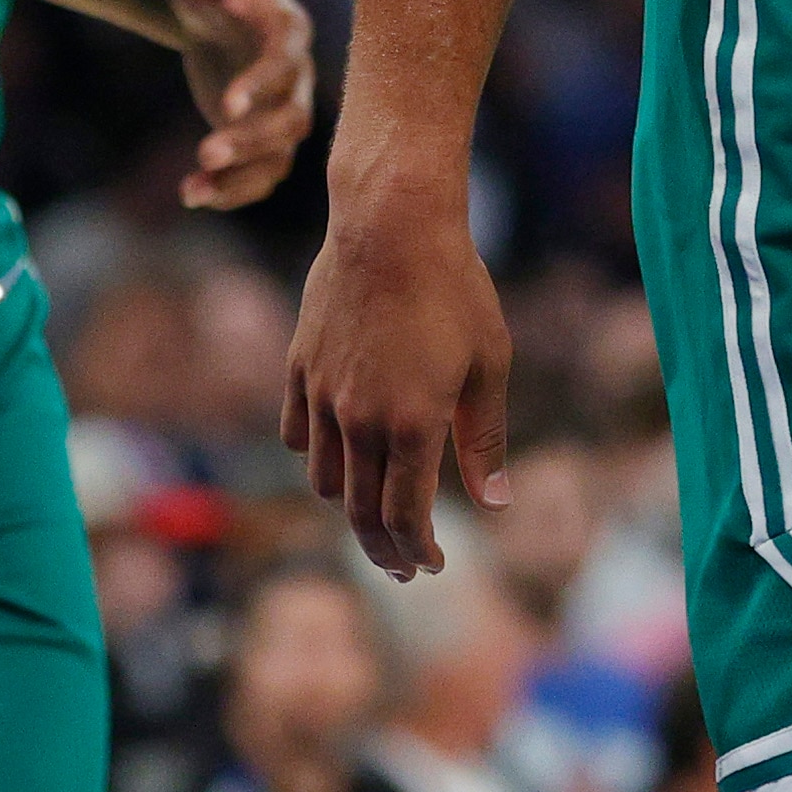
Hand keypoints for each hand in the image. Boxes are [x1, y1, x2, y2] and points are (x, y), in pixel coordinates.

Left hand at [168, 0, 316, 211]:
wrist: (216, 11)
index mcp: (287, 29)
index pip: (283, 59)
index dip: (260, 82)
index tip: (225, 105)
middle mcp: (296, 75)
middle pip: (291, 119)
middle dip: (251, 139)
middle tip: (205, 150)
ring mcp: (283, 110)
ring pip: (279, 155)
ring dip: (241, 176)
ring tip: (190, 189)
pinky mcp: (265, 138)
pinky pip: (261, 176)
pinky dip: (230, 191)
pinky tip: (190, 193)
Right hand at [281, 160, 511, 578]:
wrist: (390, 224)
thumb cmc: (455, 288)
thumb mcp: (490, 363)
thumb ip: (486, 439)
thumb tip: (496, 503)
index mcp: (412, 424)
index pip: (405, 518)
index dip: (418, 552)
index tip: (432, 566)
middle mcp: (359, 420)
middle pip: (360, 513)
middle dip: (384, 550)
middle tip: (403, 567)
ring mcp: (321, 395)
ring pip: (323, 480)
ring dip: (350, 505)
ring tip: (375, 508)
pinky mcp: (298, 369)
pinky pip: (296, 434)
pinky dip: (316, 455)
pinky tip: (340, 452)